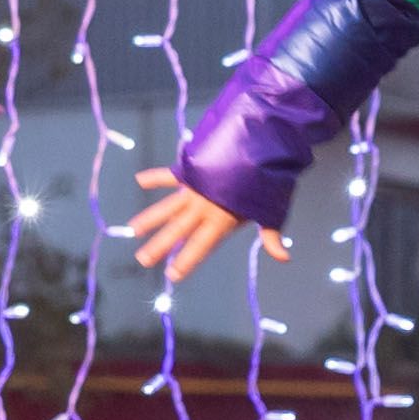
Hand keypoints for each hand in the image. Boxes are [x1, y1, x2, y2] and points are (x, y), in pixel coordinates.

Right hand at [121, 166, 280, 279]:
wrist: (260, 144)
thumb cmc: (269, 181)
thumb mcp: (270, 210)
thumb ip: (271, 237)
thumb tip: (286, 259)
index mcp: (222, 220)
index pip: (200, 246)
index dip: (186, 261)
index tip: (172, 275)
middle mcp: (204, 207)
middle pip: (177, 231)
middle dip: (159, 246)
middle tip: (142, 260)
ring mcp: (195, 189)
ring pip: (168, 207)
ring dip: (150, 218)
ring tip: (133, 229)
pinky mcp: (192, 171)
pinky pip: (170, 175)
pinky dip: (156, 176)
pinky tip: (139, 179)